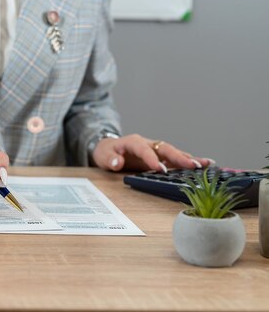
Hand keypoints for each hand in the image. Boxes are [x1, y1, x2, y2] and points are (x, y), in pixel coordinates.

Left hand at [91, 134, 212, 172]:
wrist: (109, 148)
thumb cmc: (106, 152)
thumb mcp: (102, 155)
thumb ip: (109, 159)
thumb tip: (118, 162)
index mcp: (133, 142)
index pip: (144, 149)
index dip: (152, 159)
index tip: (160, 169)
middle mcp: (148, 144)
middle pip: (165, 148)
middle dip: (179, 157)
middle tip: (193, 166)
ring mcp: (156, 150)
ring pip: (174, 152)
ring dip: (189, 158)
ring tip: (207, 164)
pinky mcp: (160, 157)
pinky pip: (176, 158)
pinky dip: (190, 161)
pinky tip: (205, 165)